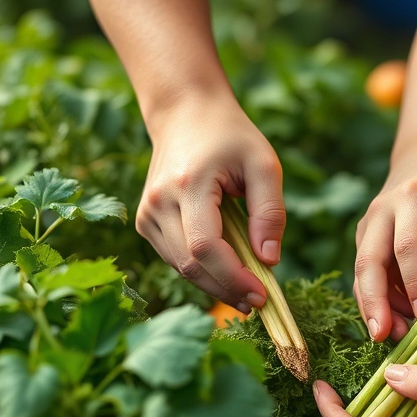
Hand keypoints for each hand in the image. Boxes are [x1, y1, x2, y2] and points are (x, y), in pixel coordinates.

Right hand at [136, 93, 285, 311]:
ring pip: (181, 268)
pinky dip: (202, 271)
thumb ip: (270, 212)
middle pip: (191, 265)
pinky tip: (227, 272)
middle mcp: (158, 202)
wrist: (185, 113)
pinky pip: (175, 259)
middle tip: (259, 302)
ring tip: (248, 291)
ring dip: (216, 285)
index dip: (233, 279)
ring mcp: (146, 214)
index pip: (206, 248)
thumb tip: (269, 260)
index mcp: (188, 185)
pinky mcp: (145, 222)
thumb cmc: (230, 136)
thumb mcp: (264, 164)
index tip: (262, 296)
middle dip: (227, 289)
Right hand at [355, 149, 416, 341]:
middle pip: (370, 260)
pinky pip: (364, 273)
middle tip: (382, 335)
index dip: (414, 283)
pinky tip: (390, 322)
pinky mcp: (363, 237)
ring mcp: (367, 224)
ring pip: (361, 271)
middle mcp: (381, 210)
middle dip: (374, 301)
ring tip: (388, 337)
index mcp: (411, 198)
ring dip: (371, 305)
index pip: (408, 246)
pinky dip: (374, 299)